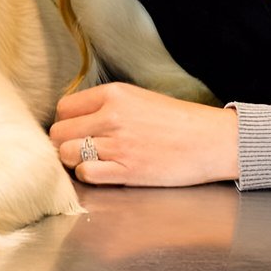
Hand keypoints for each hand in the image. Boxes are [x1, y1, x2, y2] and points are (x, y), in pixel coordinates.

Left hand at [49, 83, 240, 185]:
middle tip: (80, 149)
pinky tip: (104, 172)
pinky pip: (85, 174)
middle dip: (65, 143)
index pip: (64, 108)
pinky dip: (88, 176)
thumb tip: (75, 119)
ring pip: (67, 154)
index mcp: (114, 94)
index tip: (76, 130)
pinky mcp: (126, 170)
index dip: (66, 122)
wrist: (211, 141)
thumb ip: (106, 105)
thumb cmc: (178, 121)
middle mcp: (111, 117)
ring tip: (92, 161)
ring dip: (74, 161)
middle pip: (58, 133)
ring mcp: (117, 145)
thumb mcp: (139, 98)